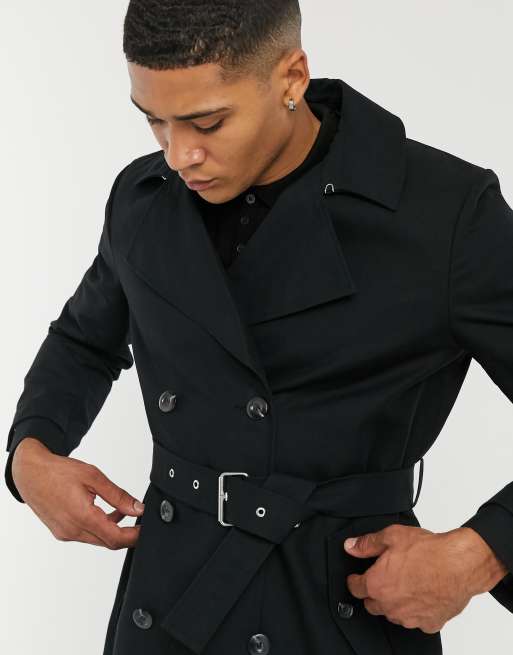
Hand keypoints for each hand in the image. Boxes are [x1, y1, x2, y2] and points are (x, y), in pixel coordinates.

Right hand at [11, 437, 144, 548]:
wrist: (30, 473)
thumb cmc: (58, 472)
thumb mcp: (94, 477)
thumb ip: (118, 496)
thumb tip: (137, 509)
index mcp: (82, 517)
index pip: (115, 539)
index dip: (134, 537)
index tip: (146, 529)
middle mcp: (72, 531)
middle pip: (108, 542)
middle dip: (127, 535)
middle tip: (140, 522)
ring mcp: (65, 534)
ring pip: (97, 540)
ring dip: (113, 530)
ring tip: (123, 512)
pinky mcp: (61, 532)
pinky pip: (86, 536)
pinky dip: (99, 528)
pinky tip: (106, 513)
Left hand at [342, 523, 507, 632]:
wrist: (460, 564)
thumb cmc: (429, 551)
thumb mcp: (392, 536)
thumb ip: (367, 543)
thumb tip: (351, 546)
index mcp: (377, 585)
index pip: (355, 588)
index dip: (355, 580)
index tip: (357, 577)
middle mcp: (391, 605)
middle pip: (372, 604)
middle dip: (374, 592)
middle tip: (384, 577)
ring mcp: (410, 618)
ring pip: (393, 613)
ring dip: (394, 602)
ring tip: (406, 583)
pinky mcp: (429, 623)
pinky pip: (416, 620)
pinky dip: (416, 610)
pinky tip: (422, 593)